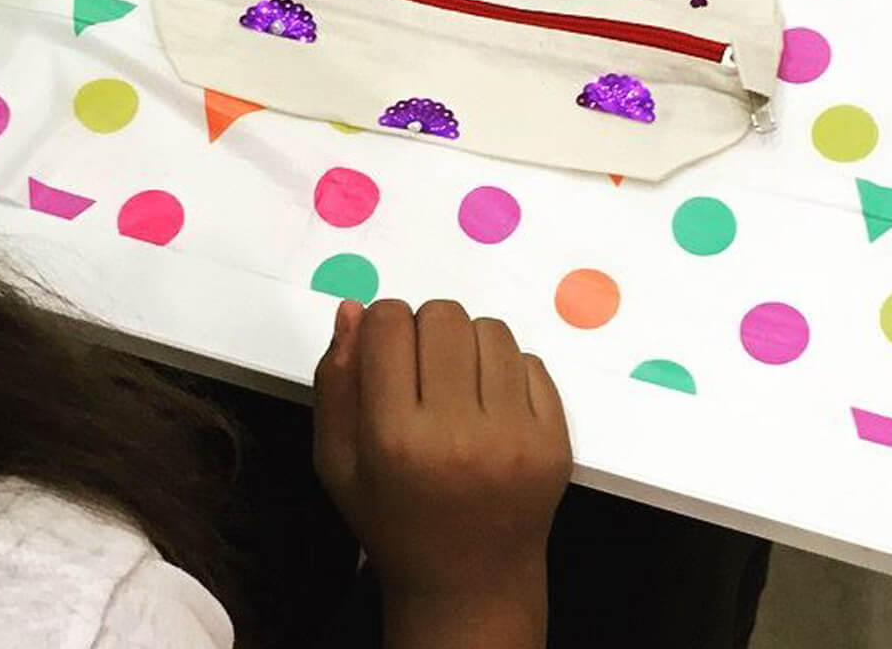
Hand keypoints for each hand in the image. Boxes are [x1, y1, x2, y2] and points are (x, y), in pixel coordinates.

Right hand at [313, 298, 570, 647]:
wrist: (468, 582)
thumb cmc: (394, 518)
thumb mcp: (338, 462)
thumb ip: (336, 382)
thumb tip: (355, 310)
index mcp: (395, 440)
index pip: (390, 323)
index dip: (383, 327)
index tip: (386, 355)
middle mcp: (459, 435)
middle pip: (444, 315)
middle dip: (425, 328)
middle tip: (421, 371)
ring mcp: (515, 438)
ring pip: (490, 329)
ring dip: (468, 344)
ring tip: (457, 387)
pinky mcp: (555, 440)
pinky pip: (530, 361)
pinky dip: (506, 371)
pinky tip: (489, 408)